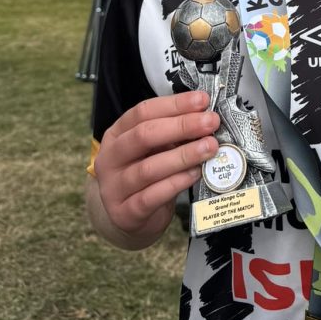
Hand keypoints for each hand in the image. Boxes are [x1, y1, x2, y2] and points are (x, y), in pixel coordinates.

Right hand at [92, 90, 219, 240]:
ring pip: (148, 168)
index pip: (143, 112)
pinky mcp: (125, 213)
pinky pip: (152, 196)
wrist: (128, 218)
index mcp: (116, 134)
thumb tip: (205, 118)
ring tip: (209, 148)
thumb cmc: (145, 175)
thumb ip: (173, 134)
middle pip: (144, 136)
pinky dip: (176, 183)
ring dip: (183, 156)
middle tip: (210, 122)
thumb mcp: (153, 149)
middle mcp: (110, 158)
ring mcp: (114, 187)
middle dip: (182, 126)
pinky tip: (195, 174)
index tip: (202, 100)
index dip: (174, 104)